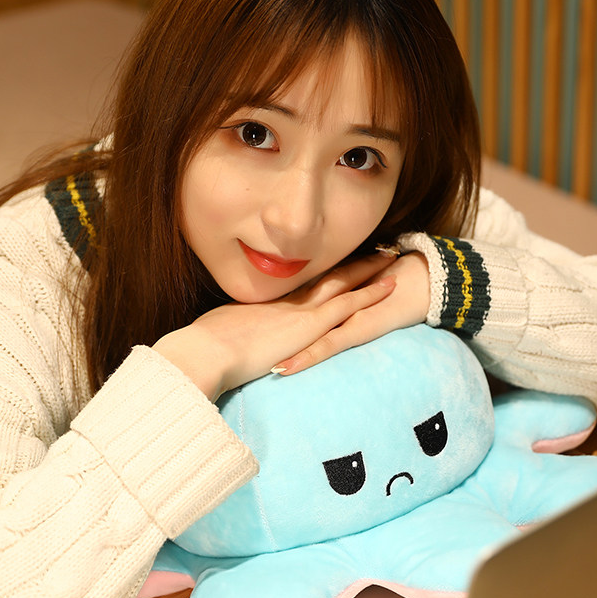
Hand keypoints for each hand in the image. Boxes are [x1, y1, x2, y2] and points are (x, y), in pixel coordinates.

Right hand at [152, 252, 400, 400]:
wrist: (206, 352)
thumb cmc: (205, 346)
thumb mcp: (222, 331)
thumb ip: (236, 330)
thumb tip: (230, 334)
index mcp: (268, 302)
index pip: (303, 284)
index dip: (322, 270)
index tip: (337, 260)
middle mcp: (288, 300)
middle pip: (326, 275)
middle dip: (350, 262)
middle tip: (373, 245)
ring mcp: (300, 310)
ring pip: (343, 283)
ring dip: (368, 269)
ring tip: (391, 254)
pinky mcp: (309, 325)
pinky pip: (348, 305)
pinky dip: (370, 294)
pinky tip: (390, 285)